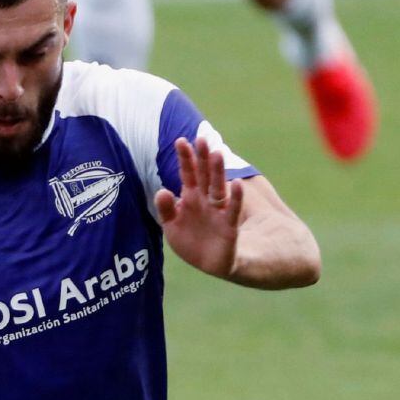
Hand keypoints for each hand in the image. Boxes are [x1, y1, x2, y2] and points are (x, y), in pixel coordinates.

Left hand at [154, 136, 243, 279]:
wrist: (209, 262)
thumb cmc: (191, 241)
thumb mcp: (171, 226)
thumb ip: (165, 209)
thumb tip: (162, 190)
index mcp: (191, 198)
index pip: (188, 174)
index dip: (185, 158)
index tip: (180, 140)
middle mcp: (206, 200)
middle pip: (204, 176)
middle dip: (202, 158)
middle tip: (201, 138)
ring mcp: (218, 212)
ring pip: (218, 188)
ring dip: (218, 172)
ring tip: (217, 154)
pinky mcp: (229, 227)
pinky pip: (233, 210)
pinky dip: (236, 198)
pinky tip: (237, 185)